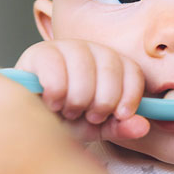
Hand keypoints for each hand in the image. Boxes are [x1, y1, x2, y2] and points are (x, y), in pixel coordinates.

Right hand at [15, 40, 149, 141]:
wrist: (31, 121)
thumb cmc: (65, 120)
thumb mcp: (97, 127)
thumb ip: (120, 127)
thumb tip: (143, 126)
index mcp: (110, 62)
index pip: (132, 70)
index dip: (129, 96)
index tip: (119, 115)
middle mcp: (90, 48)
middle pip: (110, 70)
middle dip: (101, 103)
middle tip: (86, 115)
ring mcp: (65, 46)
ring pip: (84, 71)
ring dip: (77, 100)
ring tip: (68, 110)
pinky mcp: (39, 52)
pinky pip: (56, 71)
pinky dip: (57, 94)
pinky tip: (52, 103)